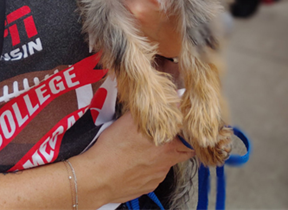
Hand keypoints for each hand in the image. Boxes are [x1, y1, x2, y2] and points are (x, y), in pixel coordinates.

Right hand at [76, 112, 193, 205]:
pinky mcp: (149, 186)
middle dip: (179, 144)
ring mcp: (158, 176)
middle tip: (168, 136)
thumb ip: (149, 110)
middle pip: (184, 152)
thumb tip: (161, 100)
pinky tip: (136, 161)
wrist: (99, 176)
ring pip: (167, 163)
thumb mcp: (130, 119)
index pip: (189, 137)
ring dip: (161, 155)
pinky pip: (154, 174)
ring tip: (143, 148)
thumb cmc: (112, 148)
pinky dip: (149, 167)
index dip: (185, 130)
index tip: (179, 125)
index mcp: (167, 144)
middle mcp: (166, 162)